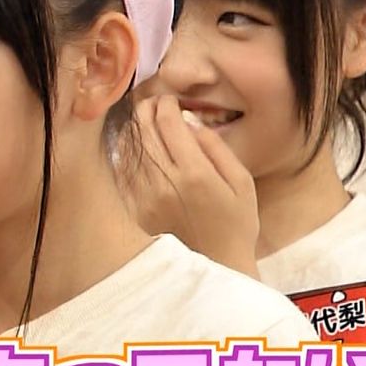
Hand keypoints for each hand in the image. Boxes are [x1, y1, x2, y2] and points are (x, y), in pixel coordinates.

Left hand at [126, 95, 259, 277]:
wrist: (218, 266)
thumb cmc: (236, 223)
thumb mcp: (241, 182)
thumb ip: (216, 148)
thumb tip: (190, 121)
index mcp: (195, 174)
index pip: (170, 124)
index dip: (166, 105)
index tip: (169, 99)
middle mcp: (166, 183)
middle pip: (146, 133)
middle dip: (147, 111)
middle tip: (152, 103)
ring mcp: (147, 198)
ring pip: (131, 151)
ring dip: (134, 129)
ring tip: (141, 119)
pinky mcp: (137, 211)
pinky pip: (124, 173)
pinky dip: (125, 154)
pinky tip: (133, 146)